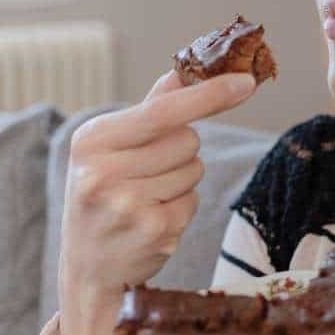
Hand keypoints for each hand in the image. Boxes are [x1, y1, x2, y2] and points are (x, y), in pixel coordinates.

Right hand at [57, 69, 257, 334]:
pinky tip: (152, 221)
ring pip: (194, 170)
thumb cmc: (103, 194)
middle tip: (147, 175)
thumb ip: (152, 107)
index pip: (163, 111)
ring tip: (145, 199)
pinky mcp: (153, 233)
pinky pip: (193, 201)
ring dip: (181, 182)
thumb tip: (189, 67)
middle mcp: (103, 172)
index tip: (247, 81)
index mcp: (91, 140)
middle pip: (187, 141)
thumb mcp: (111, 147)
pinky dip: (182, 208)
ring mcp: (128, 205)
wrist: (87, 268)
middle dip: (181, 152)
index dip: (209, 94)